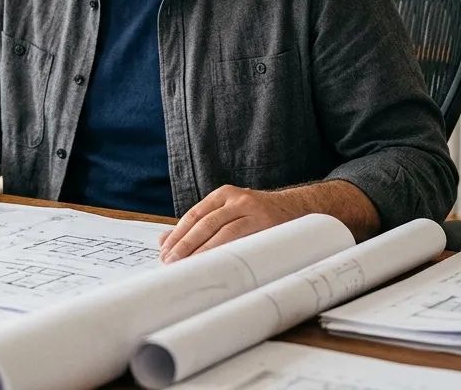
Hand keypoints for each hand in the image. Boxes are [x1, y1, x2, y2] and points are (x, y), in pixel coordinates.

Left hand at [158, 185, 297, 262]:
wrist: (296, 210)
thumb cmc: (256, 217)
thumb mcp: (227, 215)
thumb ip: (199, 227)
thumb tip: (164, 241)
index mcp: (222, 195)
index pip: (194, 215)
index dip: (178, 234)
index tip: (165, 252)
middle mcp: (236, 199)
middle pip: (204, 223)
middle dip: (185, 244)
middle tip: (171, 262)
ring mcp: (252, 210)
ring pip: (221, 232)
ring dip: (202, 251)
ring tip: (188, 266)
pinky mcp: (266, 223)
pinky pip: (241, 239)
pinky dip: (225, 252)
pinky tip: (215, 264)